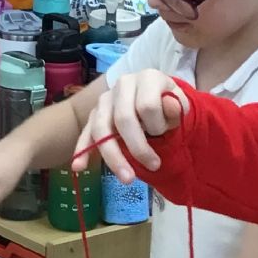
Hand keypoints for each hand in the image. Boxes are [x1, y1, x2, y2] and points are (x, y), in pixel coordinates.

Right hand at [71, 69, 187, 178]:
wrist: (155, 95)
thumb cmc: (168, 103)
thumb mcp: (180, 104)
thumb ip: (177, 107)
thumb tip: (171, 106)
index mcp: (147, 78)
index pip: (147, 106)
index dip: (157, 126)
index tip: (165, 134)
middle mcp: (122, 85)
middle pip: (123, 119)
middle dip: (138, 148)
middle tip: (154, 167)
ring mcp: (105, 100)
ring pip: (102, 128)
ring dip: (114, 156)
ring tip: (127, 179)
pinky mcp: (93, 114)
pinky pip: (85, 132)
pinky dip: (82, 150)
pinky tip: (78, 166)